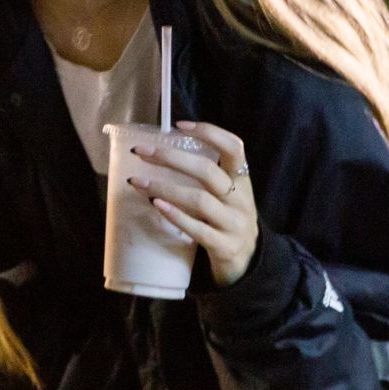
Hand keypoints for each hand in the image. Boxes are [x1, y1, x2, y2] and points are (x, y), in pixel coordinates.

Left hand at [128, 121, 259, 286]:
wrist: (250, 263)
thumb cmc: (227, 220)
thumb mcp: (227, 194)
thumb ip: (206, 176)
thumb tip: (162, 151)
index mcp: (242, 180)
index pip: (234, 147)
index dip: (208, 132)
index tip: (178, 126)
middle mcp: (240, 199)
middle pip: (207, 171)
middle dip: (171, 158)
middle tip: (141, 151)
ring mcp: (234, 224)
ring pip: (200, 200)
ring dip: (165, 187)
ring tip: (138, 181)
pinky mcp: (224, 247)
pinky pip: (198, 229)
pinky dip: (176, 215)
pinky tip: (156, 204)